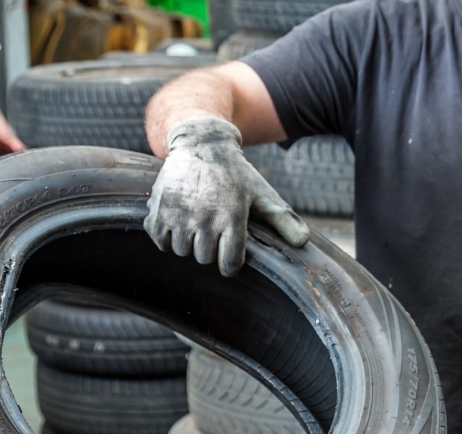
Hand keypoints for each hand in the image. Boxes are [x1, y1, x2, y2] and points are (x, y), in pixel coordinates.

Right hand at [144, 117, 308, 275]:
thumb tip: (303, 242)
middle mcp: (204, 216)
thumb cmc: (236, 173)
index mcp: (232, 215)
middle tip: (212, 230)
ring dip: (188, 243)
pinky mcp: (158, 209)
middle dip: (209, 249)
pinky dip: (166, 236)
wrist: (200, 142)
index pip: (229, 264)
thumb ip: (282, 219)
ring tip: (195, 224)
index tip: (229, 257)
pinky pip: (160, 241)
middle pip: (204, 258)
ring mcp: (178, 213)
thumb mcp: (261, 193)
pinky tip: (177, 222)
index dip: (230, 264)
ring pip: (182, 251)